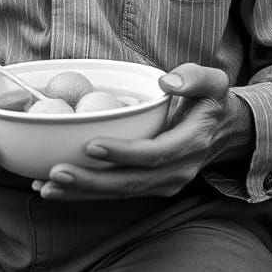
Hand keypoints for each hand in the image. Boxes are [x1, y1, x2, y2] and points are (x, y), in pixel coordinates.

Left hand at [30, 63, 251, 200]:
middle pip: (130, 181)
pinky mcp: (149, 187)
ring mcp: (163, 184)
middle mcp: (176, 172)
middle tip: (55, 173)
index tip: (90, 144)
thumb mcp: (213, 82)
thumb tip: (167, 81)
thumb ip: (194, 78)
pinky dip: (85, 193)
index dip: (122, 152)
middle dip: (91, 181)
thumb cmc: (212, 101)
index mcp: (190, 144)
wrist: (225, 132)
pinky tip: (54, 189)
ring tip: (46, 187)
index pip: (153, 153)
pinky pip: (115, 193)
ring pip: (119, 192)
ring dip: (82, 192)